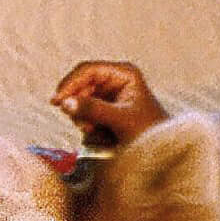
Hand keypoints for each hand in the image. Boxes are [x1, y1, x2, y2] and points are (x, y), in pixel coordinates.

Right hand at [51, 60, 169, 148]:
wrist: (161, 150)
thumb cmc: (149, 132)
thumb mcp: (120, 119)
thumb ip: (93, 109)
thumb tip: (64, 102)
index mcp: (123, 74)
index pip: (87, 70)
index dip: (69, 84)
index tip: (57, 102)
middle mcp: (114, 80)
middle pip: (80, 86)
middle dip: (79, 106)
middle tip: (84, 125)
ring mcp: (108, 95)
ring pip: (79, 102)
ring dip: (84, 119)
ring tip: (99, 132)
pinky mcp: (103, 109)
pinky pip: (83, 113)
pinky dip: (88, 125)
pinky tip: (101, 135)